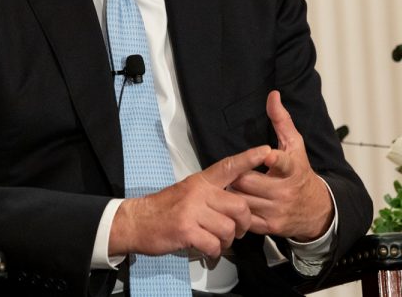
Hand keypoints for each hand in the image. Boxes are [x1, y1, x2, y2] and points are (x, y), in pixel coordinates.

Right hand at [109, 144, 270, 258]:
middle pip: (239, 206)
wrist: (136, 222)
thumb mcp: (188, 191)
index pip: (229, 166)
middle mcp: (198, 193)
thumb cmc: (164, 209)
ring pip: (228, 228)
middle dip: (243, 224)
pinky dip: (214, 252)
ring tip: (219, 243)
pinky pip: (213, 244)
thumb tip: (234, 201)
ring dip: (227, 241)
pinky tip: (209, 251)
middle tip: (238, 231)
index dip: (248, 158)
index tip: (265, 150)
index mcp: (201, 181)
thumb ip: (210, 193)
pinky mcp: (186, 230)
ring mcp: (192, 211)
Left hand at [231, 91, 333, 241]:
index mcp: (293, 169)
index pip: (284, 163)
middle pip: (250, 182)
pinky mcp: (270, 227)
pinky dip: (236, 211)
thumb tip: (272, 95)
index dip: (275, 160)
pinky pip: (244, 219)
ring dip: (233, 192)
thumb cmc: (300, 172)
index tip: (268, 155)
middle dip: (237, 175)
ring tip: (226, 186)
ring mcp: (277, 210)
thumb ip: (281, 120)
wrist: (316, 209)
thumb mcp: (295, 145)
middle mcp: (286, 191)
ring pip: (243, 200)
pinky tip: (232, 203)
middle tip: (229, 171)